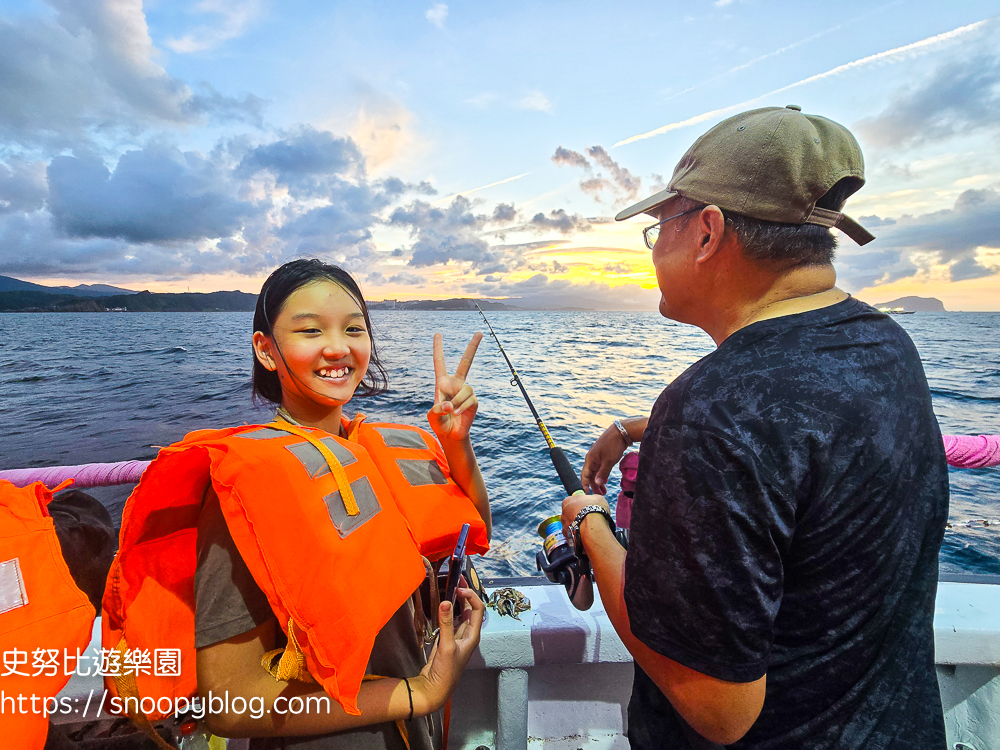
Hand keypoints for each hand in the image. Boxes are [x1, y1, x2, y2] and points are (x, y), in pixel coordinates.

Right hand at [411, 587, 484, 713]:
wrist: (435, 687)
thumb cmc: (446, 671)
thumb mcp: (446, 646)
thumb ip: (445, 623)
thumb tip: (445, 602)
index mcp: (473, 636)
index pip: (478, 609)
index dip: (470, 596)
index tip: (458, 588)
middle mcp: (468, 635)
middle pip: (470, 609)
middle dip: (465, 594)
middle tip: (457, 579)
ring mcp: (458, 637)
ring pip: (461, 614)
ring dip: (458, 601)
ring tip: (452, 587)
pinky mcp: (448, 640)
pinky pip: (451, 621)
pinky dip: (448, 611)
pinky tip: (444, 605)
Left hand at [427, 332, 482, 441]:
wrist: (451, 434)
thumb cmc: (439, 422)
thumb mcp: (432, 416)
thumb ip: (437, 410)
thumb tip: (449, 405)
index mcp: (442, 382)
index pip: (440, 362)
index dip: (438, 348)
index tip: (438, 333)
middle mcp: (456, 383)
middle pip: (466, 362)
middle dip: (473, 347)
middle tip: (480, 332)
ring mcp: (466, 391)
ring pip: (465, 390)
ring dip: (456, 402)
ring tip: (451, 412)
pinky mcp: (474, 401)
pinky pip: (469, 400)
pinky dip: (461, 408)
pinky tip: (457, 414)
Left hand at [561, 494, 610, 555]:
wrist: (594, 528)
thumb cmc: (595, 510)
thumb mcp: (598, 498)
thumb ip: (593, 498)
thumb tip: (594, 500)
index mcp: (567, 501)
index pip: (572, 502)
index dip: (581, 505)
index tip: (588, 507)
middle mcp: (563, 514)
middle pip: (570, 514)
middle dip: (578, 516)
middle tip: (589, 518)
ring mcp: (564, 526)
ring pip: (571, 525)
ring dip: (578, 526)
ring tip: (590, 528)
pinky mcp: (568, 537)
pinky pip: (574, 535)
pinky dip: (579, 535)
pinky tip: (587, 535)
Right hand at [581, 425, 629, 494]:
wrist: (620, 432)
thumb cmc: (613, 445)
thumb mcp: (609, 461)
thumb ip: (602, 473)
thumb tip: (597, 484)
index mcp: (590, 459)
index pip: (585, 475)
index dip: (585, 485)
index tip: (587, 494)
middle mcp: (592, 459)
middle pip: (590, 475)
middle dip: (594, 485)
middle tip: (600, 495)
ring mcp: (598, 457)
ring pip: (596, 472)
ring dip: (599, 481)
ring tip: (604, 490)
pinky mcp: (604, 455)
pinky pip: (600, 468)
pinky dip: (602, 475)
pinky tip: (606, 480)